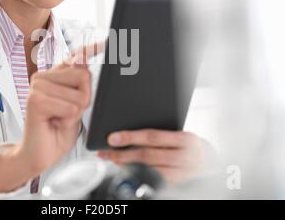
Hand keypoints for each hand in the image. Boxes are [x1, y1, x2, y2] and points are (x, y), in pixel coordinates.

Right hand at [0, 42, 104, 197]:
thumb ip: (79, 85)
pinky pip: (70, 108)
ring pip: (79, 95)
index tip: (105, 41)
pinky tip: (54, 123)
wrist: (38, 154)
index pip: (75, 56)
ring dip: (75, 113)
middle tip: (68, 113)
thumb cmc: (57, 130)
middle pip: (84, 75)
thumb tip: (84, 61)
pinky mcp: (36, 100)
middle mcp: (43, 77)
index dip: (90, 48)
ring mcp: (37, 87)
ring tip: (59, 119)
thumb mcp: (75, 105)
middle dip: (84, 99)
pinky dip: (68, 121)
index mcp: (54, 76)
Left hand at [98, 129, 213, 184]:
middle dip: (123, 154)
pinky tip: (127, 170)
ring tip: (113, 160)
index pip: (152, 136)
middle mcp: (185, 157)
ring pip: (149, 171)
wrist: (212, 164)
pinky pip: (154, 181)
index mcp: (185, 139)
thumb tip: (131, 134)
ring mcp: (182, 174)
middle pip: (148, 155)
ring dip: (127, 166)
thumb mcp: (182, 136)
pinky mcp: (178, 185)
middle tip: (106, 152)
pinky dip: (138, 175)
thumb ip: (162, 135)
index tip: (113, 138)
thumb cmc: (192, 147)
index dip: (130, 137)